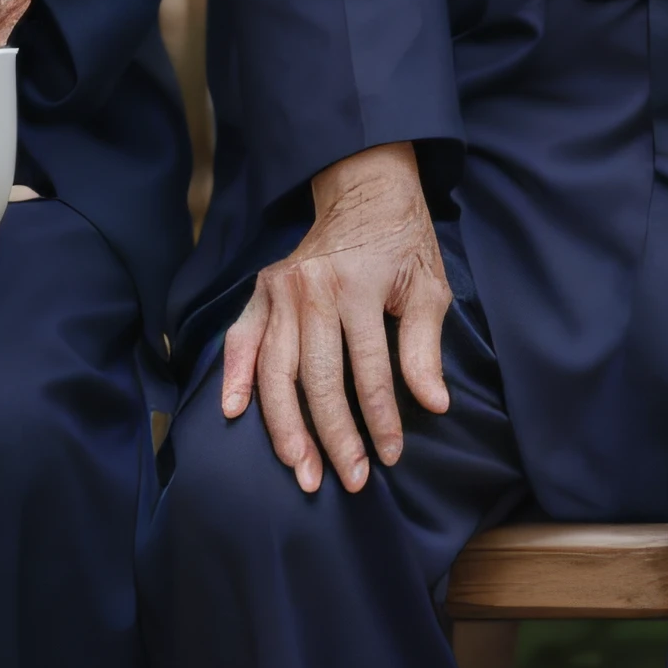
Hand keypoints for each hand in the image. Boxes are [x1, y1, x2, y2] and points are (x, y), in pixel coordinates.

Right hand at [221, 141, 450, 494]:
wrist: (363, 187)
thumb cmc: (403, 242)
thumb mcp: (429, 287)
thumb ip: (425, 347)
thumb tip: (434, 404)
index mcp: (359, 286)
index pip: (368, 370)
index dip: (379, 420)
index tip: (389, 456)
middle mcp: (312, 289)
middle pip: (317, 379)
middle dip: (332, 436)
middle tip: (346, 480)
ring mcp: (281, 290)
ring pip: (276, 370)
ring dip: (285, 426)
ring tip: (300, 468)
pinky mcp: (262, 290)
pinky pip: (242, 339)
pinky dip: (235, 375)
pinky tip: (233, 412)